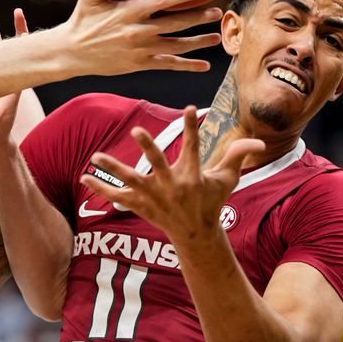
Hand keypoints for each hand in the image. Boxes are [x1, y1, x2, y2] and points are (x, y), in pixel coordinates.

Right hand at [58, 0, 224, 75]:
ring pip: (177, 46)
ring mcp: (142, 50)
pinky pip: (169, 65)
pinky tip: (203, 66)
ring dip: (199, 42)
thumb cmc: (81, 20)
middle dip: (199, 18)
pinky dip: (187, 66)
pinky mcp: (141, 64)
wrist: (71, 53)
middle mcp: (139, 32)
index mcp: (129, 12)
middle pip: (177, 24)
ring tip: (217, 37)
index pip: (163, 2)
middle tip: (218, 12)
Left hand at [80, 106, 264, 243]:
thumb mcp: (227, 180)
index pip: (194, 147)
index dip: (192, 127)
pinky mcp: (141, 206)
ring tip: (96, 156)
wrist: (196, 234)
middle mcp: (172, 186)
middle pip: (158, 164)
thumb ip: (238, 156)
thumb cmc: (211, 201)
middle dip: (149, 148)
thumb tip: (258, 141)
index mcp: (192, 176)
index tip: (189, 107)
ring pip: (131, 181)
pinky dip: (101, 189)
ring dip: (113, 168)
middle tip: (138, 130)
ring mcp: (154, 197)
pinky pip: (118, 197)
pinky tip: (84, 177)